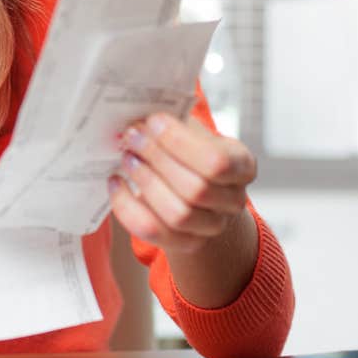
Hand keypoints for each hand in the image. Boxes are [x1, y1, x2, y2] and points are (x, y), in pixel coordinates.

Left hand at [109, 112, 256, 254]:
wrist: (200, 193)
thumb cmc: (193, 154)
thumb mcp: (194, 132)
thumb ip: (174, 122)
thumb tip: (140, 113)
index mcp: (242, 165)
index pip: (216, 161)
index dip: (179, 142)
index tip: (153, 121)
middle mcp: (233, 201)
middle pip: (196, 189)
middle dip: (157, 159)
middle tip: (131, 137)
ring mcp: (212, 227)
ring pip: (178, 214)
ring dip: (145, 183)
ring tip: (127, 159)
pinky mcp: (185, 243)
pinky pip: (153, 230)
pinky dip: (128, 207)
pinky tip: (116, 184)